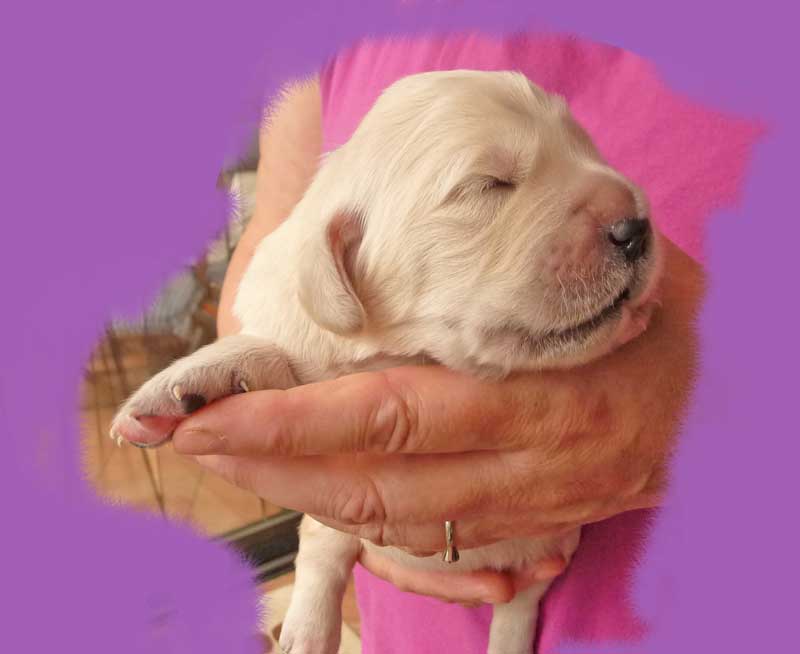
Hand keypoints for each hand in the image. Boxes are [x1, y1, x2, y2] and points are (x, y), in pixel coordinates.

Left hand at [172, 239, 700, 602]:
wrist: (725, 390)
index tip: (213, 418)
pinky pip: (441, 544)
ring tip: (243, 464)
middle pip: (379, 485)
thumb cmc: (639, 314)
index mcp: (535, 396)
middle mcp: (531, 466)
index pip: (389, 416)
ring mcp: (537, 508)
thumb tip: (367, 279)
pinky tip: (325, 493)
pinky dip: (373, 524)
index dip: (292, 423)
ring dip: (311, 499)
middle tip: (198, 442)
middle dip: (276, 469)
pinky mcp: (542, 528)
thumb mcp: (567, 286)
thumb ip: (477, 295)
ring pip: (401, 526)